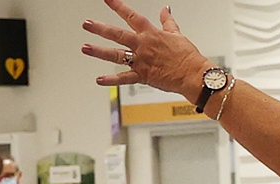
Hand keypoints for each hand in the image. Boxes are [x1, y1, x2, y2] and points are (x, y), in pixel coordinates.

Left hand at [82, 1, 211, 98]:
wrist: (194, 74)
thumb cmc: (188, 56)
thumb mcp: (177, 35)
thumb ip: (168, 22)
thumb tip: (166, 9)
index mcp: (151, 33)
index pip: (131, 15)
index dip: (118, 5)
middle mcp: (143, 45)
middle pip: (117, 33)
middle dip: (100, 28)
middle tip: (86, 24)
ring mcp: (141, 60)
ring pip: (116, 54)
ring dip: (99, 51)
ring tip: (85, 48)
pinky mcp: (143, 76)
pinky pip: (124, 78)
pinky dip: (111, 80)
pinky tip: (99, 80)